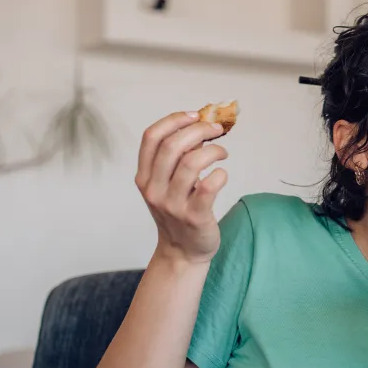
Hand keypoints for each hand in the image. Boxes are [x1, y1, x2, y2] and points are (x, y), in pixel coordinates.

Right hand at [135, 111, 228, 264]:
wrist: (182, 251)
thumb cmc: (178, 211)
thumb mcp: (166, 184)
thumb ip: (176, 158)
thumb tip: (201, 126)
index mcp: (144, 177)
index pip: (151, 137)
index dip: (174, 120)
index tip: (195, 115)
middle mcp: (154, 189)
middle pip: (172, 146)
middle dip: (198, 130)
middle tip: (216, 130)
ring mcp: (172, 204)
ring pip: (191, 163)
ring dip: (213, 151)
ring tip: (222, 153)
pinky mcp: (194, 217)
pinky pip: (209, 187)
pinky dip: (220, 174)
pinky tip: (222, 175)